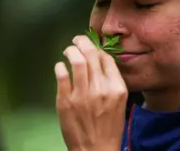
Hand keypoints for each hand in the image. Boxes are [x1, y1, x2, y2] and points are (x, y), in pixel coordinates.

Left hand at [55, 35, 127, 150]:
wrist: (96, 149)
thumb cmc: (109, 127)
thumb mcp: (119, 102)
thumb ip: (111, 82)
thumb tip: (99, 61)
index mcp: (117, 88)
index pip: (106, 59)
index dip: (97, 49)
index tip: (91, 47)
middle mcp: (100, 89)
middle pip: (91, 55)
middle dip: (82, 43)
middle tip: (77, 40)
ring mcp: (82, 94)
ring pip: (76, 61)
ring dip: (71, 50)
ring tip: (68, 50)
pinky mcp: (65, 101)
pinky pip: (61, 75)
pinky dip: (60, 66)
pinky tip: (60, 66)